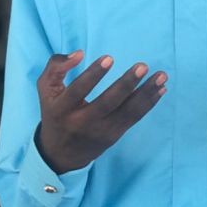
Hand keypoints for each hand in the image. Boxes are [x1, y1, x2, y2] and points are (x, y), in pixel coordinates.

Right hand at [35, 51, 167, 173]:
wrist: (62, 153)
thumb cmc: (56, 112)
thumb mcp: (46, 90)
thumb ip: (55, 67)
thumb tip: (79, 53)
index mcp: (62, 110)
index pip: (77, 91)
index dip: (93, 75)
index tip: (109, 58)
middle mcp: (83, 122)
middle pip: (107, 103)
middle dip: (126, 84)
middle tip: (142, 66)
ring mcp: (101, 131)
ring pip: (127, 112)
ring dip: (146, 93)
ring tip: (161, 76)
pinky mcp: (115, 135)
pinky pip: (135, 118)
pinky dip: (149, 103)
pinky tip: (161, 88)